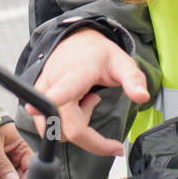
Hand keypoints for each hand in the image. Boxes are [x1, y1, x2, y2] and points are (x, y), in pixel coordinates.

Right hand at [25, 28, 151, 157]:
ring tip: (86, 102)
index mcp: (75, 74)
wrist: (75, 41)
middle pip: (67, 129)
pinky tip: (75, 106)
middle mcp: (52, 85)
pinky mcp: (35, 101)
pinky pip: (51, 128)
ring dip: (77, 128)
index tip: (34, 109)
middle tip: (99, 106)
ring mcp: (41, 94)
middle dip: (91, 137)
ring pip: (57, 132)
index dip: (53, 102)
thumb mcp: (121, 62)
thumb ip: (133, 79)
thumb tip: (142, 97)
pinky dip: (67, 125)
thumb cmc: (97, 54)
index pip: (62, 91)